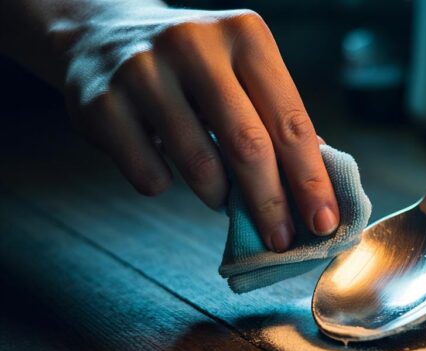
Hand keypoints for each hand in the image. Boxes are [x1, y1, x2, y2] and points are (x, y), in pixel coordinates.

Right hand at [57, 5, 338, 251]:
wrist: (100, 35)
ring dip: (218, 196)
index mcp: (245, 36)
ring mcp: (144, 71)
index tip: (324, 221)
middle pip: (249, 146)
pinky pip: (149, 174)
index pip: (290, 121)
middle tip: (281, 239)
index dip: (310, 179)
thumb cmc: (191, 64)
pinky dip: (165, 185)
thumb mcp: (241, 69)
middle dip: (271, 203)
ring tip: (221, 197)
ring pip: (200, 164)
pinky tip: (165, 167)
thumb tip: (318, 187)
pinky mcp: (102, 103)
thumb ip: (276, 118)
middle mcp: (196, 45)